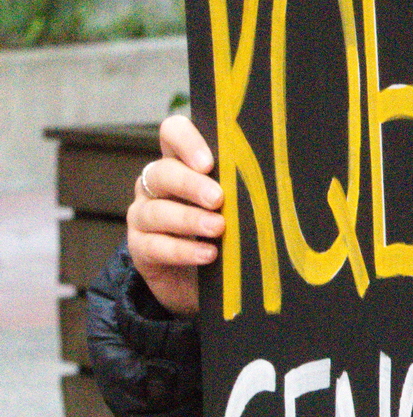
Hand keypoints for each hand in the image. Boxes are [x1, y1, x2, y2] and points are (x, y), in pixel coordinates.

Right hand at [126, 114, 223, 317]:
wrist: (204, 283)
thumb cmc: (226, 234)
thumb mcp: (235, 207)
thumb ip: (241, 187)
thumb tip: (269, 178)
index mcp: (180, 163)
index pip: (172, 134)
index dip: (186, 141)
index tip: (208, 162)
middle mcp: (156, 186)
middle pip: (163, 172)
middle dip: (190, 184)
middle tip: (218, 198)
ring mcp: (144, 216)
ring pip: (156, 211)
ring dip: (189, 219)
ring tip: (218, 228)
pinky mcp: (140, 249)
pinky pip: (154, 246)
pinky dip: (182, 251)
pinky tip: (207, 255)